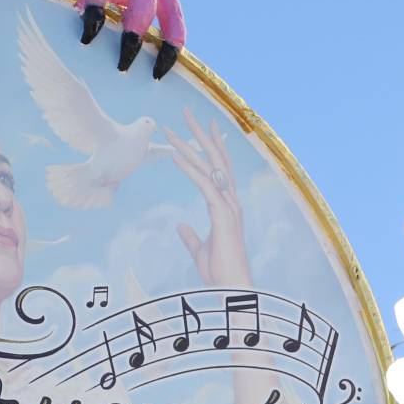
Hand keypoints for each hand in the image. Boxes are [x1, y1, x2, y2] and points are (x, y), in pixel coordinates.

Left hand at [162, 106, 248, 285]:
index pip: (220, 169)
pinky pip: (203, 185)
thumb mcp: (200, 250)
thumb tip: (180, 225)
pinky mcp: (222, 215)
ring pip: (208, 168)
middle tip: (188, 113)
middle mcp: (231, 202)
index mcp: (228, 208)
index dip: (212, 146)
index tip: (204, 126)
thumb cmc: (221, 274)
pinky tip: (174, 154)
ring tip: (171, 128)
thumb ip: (191, 236)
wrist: (232, 290)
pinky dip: (189, 168)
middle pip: (217, 160)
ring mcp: (229, 207)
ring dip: (189, 146)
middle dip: (201, 135)